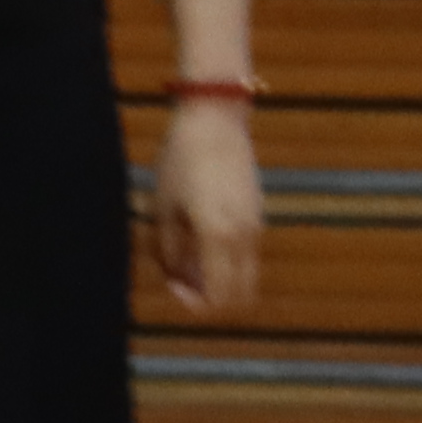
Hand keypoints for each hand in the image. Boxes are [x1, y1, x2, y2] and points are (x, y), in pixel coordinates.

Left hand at [151, 95, 267, 322]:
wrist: (215, 118)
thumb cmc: (181, 158)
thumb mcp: (164, 207)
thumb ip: (169, 252)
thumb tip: (178, 280)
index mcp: (217, 236)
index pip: (218, 299)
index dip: (194, 304)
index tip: (173, 284)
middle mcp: (243, 236)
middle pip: (239, 298)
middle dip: (210, 298)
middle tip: (182, 279)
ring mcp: (255, 226)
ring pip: (246, 278)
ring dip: (220, 279)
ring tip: (188, 256)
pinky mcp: (258, 215)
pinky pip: (247, 256)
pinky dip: (228, 262)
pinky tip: (202, 239)